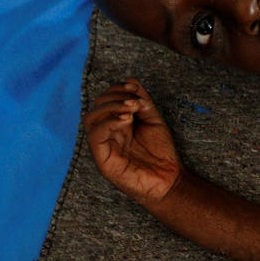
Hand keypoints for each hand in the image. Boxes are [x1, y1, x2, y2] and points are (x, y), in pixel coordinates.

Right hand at [83, 79, 182, 203]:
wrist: (168, 179)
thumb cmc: (161, 152)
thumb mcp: (153, 120)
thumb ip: (143, 102)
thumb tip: (131, 81)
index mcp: (117, 123)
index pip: (106, 99)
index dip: (117, 89)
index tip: (135, 88)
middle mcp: (107, 133)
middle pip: (96, 106)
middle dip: (114, 96)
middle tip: (135, 101)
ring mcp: (103, 146)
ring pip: (91, 118)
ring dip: (110, 107)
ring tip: (131, 108)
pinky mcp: (102, 159)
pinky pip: (95, 136)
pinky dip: (109, 122)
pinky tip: (126, 120)